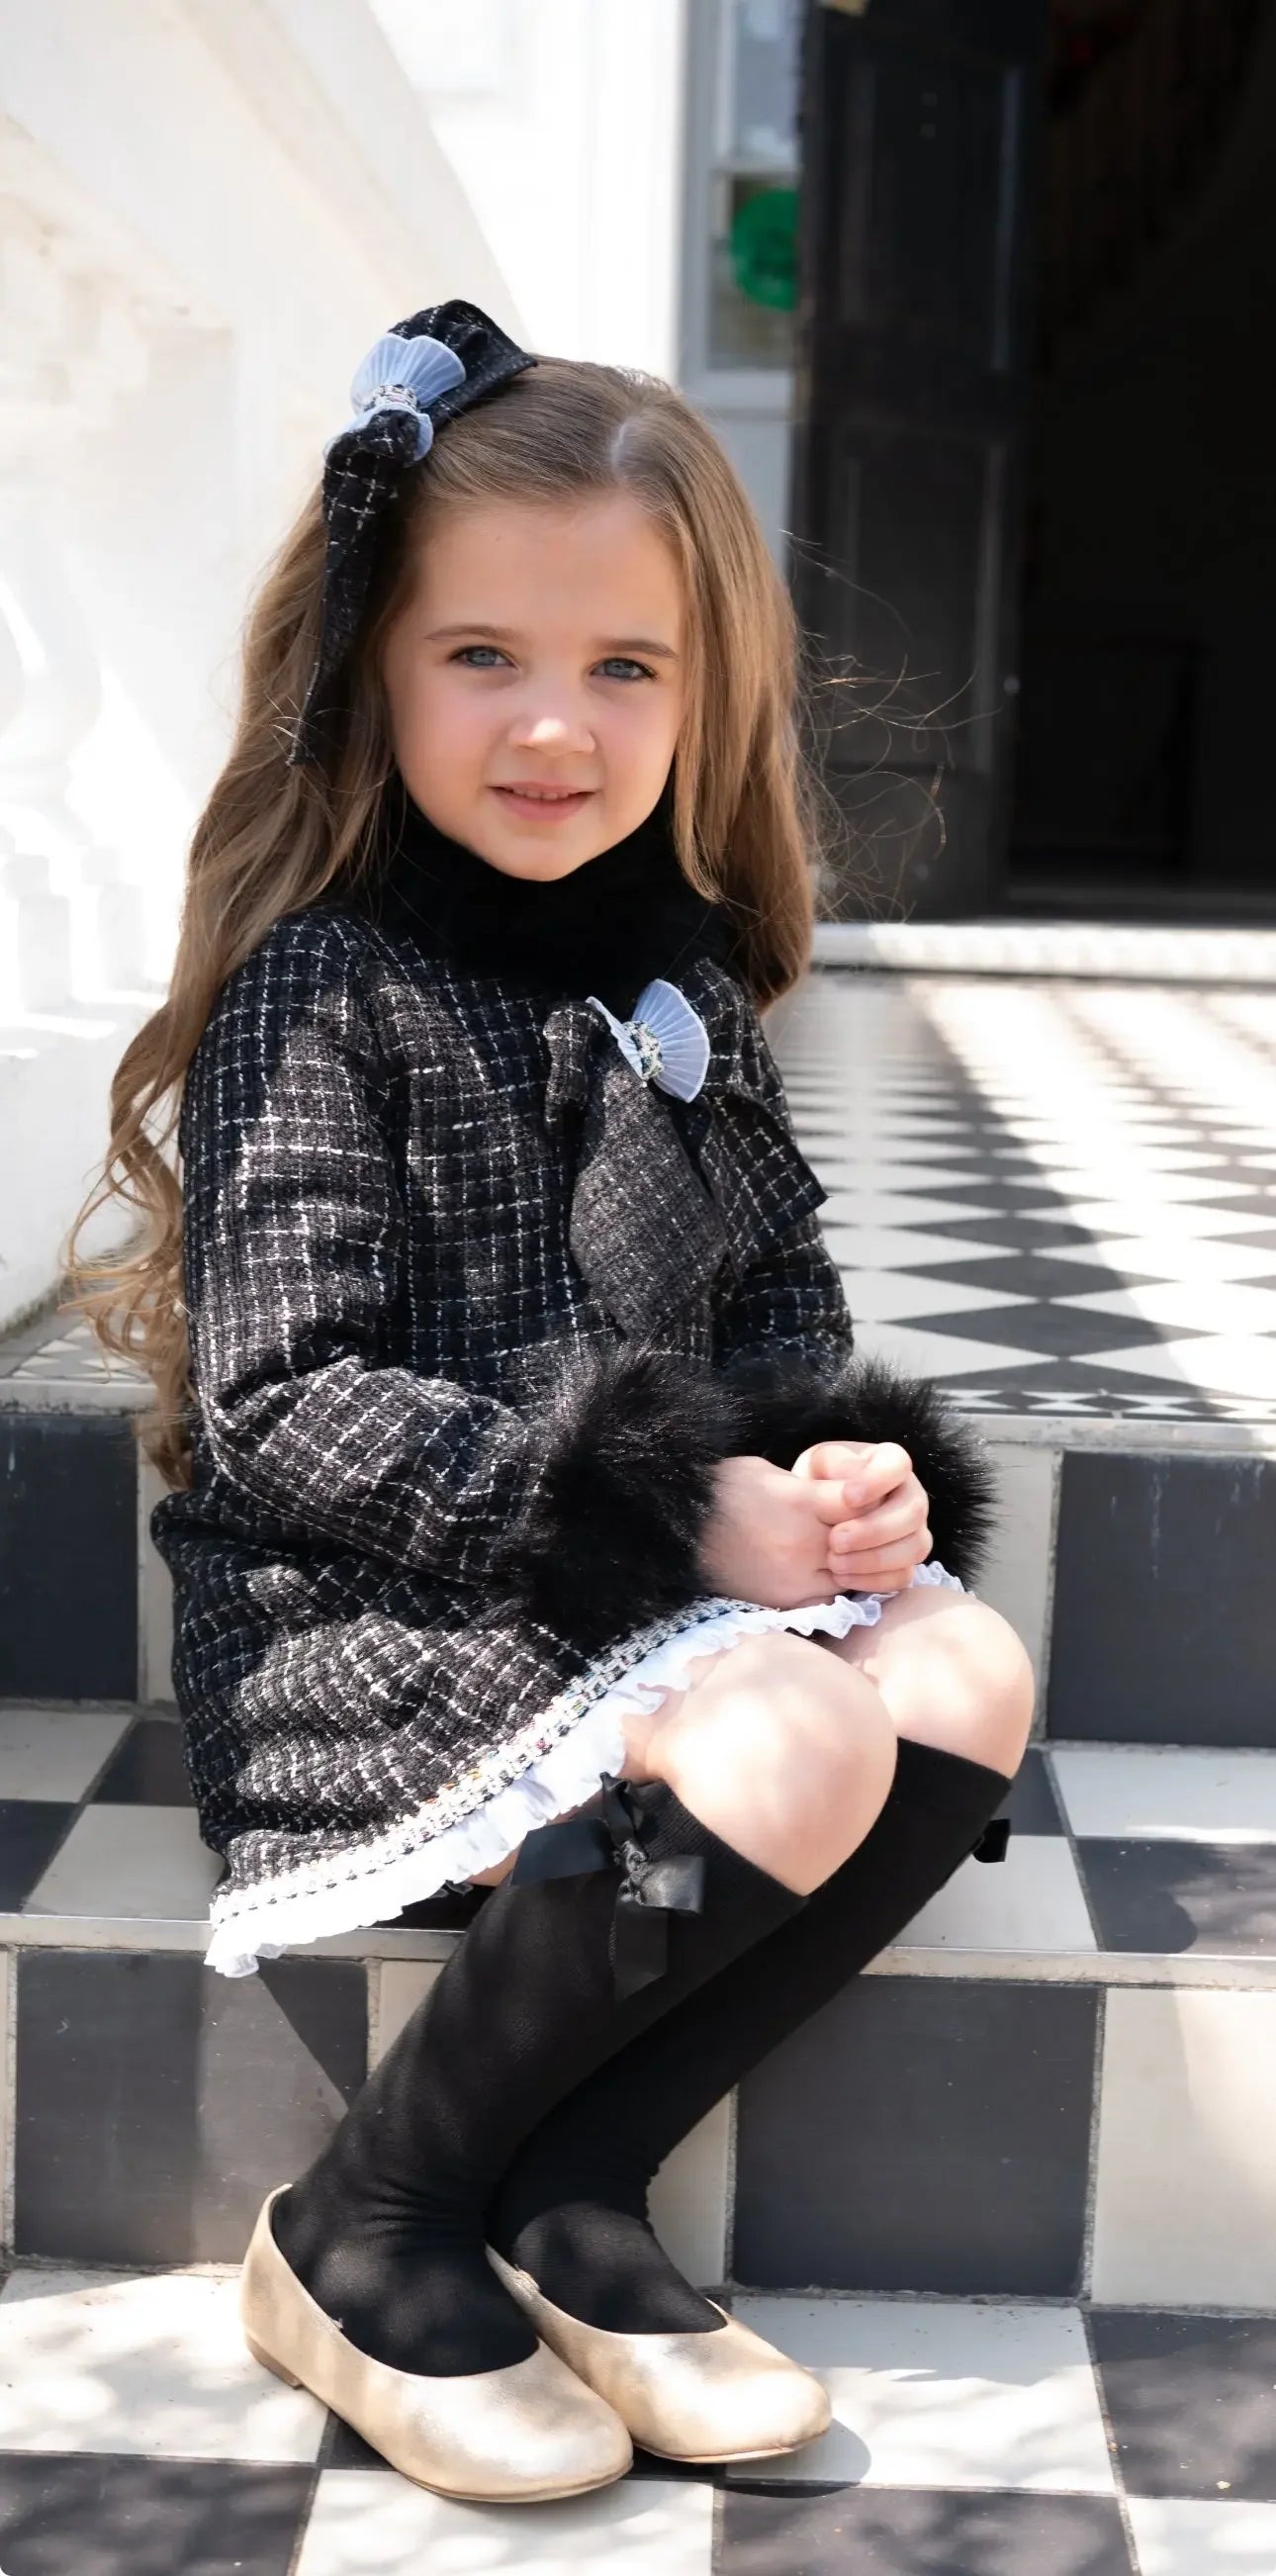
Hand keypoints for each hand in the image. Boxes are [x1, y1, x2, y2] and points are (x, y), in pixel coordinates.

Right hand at [697, 1454, 872, 1611]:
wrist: (676, 1532)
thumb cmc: (718, 1491)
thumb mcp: (765, 1471)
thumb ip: (808, 1485)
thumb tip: (840, 1490)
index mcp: (800, 1502)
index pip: (862, 1501)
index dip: (869, 1498)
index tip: (863, 1496)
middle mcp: (804, 1542)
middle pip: (865, 1541)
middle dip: (869, 1532)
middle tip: (867, 1525)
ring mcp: (796, 1576)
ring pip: (854, 1574)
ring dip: (858, 1563)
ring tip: (851, 1550)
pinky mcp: (785, 1600)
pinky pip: (829, 1598)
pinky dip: (835, 1586)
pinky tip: (829, 1572)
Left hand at [791, 1439, 930, 1593]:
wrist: (813, 1517)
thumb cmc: (819, 1483)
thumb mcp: (820, 1464)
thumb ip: (834, 1462)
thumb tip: (855, 1473)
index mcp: (891, 1463)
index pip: (899, 1465)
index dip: (878, 1481)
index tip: (848, 1497)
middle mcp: (910, 1495)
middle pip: (913, 1512)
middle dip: (875, 1529)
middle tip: (835, 1540)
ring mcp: (914, 1531)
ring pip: (915, 1547)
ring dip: (875, 1559)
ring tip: (835, 1562)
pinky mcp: (906, 1562)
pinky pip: (904, 1575)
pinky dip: (874, 1580)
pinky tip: (843, 1578)